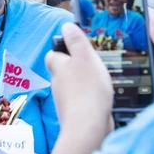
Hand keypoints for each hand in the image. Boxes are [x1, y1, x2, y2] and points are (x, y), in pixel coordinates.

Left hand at [45, 22, 112, 141]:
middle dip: (75, 66)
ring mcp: (66, 100)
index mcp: (58, 67)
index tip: (75, 47)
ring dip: (83, 83)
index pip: (53, 54)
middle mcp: (58, 84)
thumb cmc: (87, 90)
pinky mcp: (75, 114)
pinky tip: (101, 98)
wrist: (88, 127)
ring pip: (72, 86)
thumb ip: (76, 41)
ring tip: (99, 81)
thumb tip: (66, 26)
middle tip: (92, 64)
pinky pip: (81, 101)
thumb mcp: (85, 57)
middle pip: (63, 70)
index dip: (61, 49)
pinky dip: (89, 98)